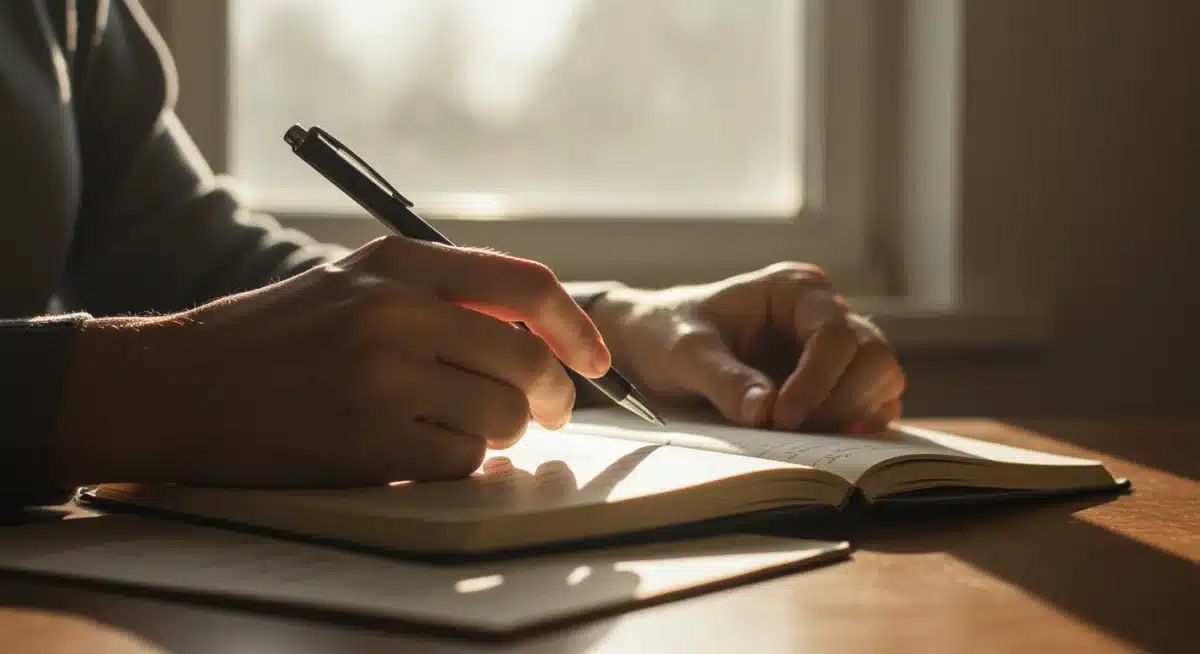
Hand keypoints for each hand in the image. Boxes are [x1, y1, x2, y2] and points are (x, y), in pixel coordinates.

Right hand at [53, 236, 609, 487]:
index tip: (597, 360)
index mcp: (398, 263)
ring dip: (503, 435)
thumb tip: (544, 334)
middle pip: (528, 360)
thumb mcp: (356, 283)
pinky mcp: (367, 442)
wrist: (176, 385)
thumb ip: (445, 296)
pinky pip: (463, 462)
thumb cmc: (275, 337)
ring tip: (467, 429)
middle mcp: (396, 313)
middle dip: (553, 397)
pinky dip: (461, 464)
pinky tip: (424, 450)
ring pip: (504, 419)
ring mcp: (382, 378)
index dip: (578, 326)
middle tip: (550, 414)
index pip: (527, 285)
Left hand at [588, 263, 904, 432]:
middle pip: (873, 356)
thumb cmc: (666, 334)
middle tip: (789, 431)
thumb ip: (723, 379)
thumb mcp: (683, 354)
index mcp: (793, 289)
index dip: (818, 380)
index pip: (836, 333)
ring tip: (797, 435)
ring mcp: (834, 346)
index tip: (782, 417)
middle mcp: (823, 311)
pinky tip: (817, 437)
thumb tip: (763, 412)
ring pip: (881, 379)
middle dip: (839, 401)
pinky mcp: (834, 379)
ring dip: (848, 415)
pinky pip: (871, 402)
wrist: (651, 342)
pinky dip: (854, 424)